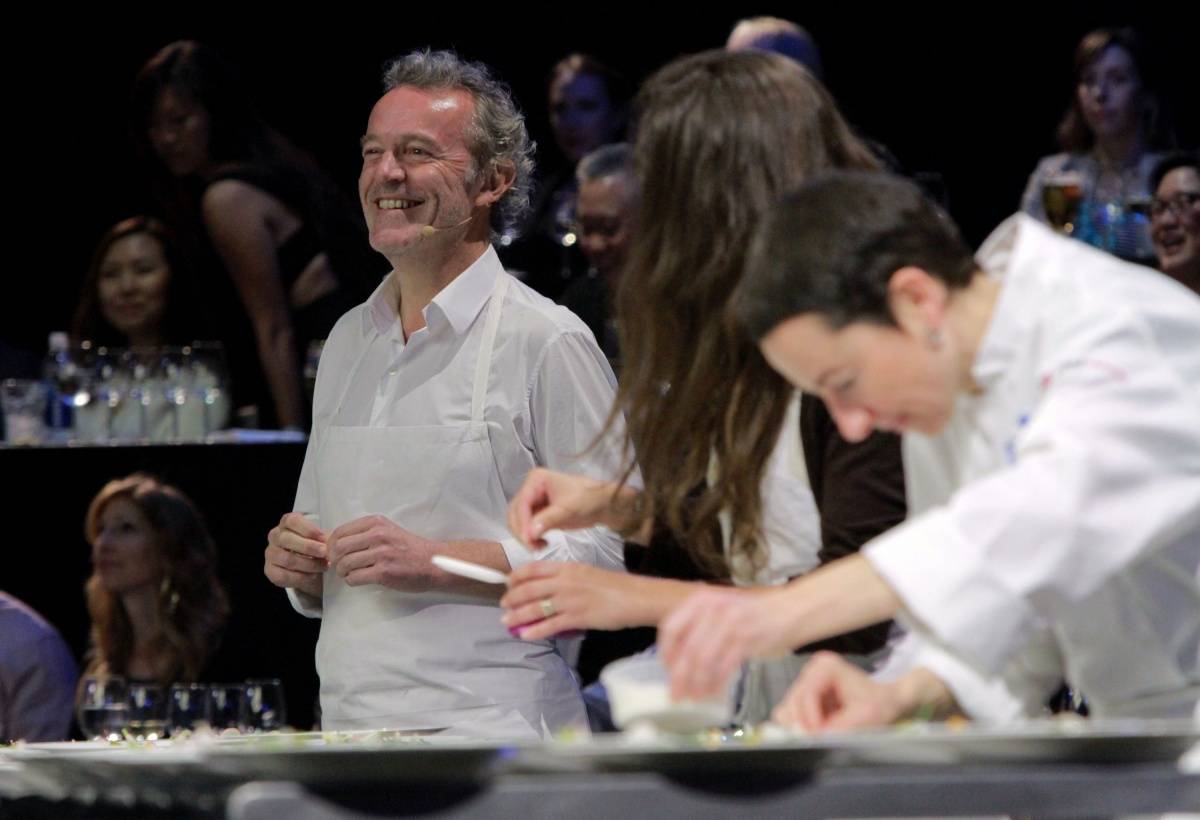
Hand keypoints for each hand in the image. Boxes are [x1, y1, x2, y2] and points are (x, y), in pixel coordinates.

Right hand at [264, 512, 327, 599]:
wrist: (309, 567)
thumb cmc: (315, 547)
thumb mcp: (320, 538)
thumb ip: (323, 538)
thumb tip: (330, 542)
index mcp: (287, 523)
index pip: (292, 521)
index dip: (308, 529)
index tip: (323, 537)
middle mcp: (275, 536)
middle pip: (287, 539)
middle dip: (309, 547)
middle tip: (324, 553)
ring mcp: (271, 554)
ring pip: (287, 559)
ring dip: (309, 564)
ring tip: (324, 566)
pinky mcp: (270, 571)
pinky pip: (284, 576)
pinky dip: (302, 577)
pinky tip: (313, 576)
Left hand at [327, 515, 439, 590]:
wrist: (432, 563)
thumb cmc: (408, 548)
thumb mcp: (387, 530)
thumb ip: (364, 533)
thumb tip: (333, 541)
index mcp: (376, 523)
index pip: (340, 532)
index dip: (331, 545)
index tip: (335, 553)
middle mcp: (378, 535)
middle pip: (339, 548)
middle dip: (335, 559)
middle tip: (340, 566)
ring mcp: (381, 554)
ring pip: (345, 564)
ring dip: (343, 572)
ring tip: (350, 573)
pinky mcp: (384, 572)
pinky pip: (354, 578)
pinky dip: (352, 581)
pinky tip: (359, 579)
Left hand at [499, 562, 644, 639]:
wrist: (635, 597)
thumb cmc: (615, 586)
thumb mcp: (587, 573)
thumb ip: (567, 578)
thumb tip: (549, 589)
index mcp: (568, 568)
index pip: (533, 568)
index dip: (516, 576)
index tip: (508, 582)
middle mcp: (565, 582)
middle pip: (529, 589)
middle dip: (512, 598)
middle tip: (503, 605)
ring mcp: (570, 600)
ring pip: (535, 608)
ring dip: (517, 616)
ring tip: (507, 622)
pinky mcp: (577, 618)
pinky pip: (550, 625)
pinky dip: (535, 631)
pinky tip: (525, 635)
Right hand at [507, 468, 632, 548]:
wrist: (601, 505)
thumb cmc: (589, 499)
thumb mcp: (568, 508)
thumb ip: (548, 519)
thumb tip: (530, 532)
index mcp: (536, 479)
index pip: (522, 503)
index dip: (523, 523)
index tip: (528, 540)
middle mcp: (531, 488)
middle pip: (515, 513)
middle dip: (521, 531)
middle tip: (532, 547)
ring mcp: (533, 501)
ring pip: (518, 522)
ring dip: (524, 536)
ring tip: (538, 546)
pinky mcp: (537, 514)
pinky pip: (526, 527)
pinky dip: (530, 537)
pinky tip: (541, 543)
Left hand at [659, 587, 793, 700]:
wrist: (792, 609)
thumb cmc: (755, 614)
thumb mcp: (721, 609)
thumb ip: (700, 626)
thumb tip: (677, 660)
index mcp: (701, 600)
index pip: (670, 628)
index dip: (665, 653)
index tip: (667, 671)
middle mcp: (713, 609)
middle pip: (686, 649)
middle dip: (678, 677)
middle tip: (676, 694)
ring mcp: (730, 623)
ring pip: (703, 661)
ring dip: (696, 684)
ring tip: (695, 697)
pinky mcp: (747, 639)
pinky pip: (723, 668)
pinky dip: (715, 684)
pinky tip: (713, 693)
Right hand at [772, 651, 909, 731]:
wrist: (886, 700)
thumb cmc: (879, 703)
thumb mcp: (866, 716)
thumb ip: (840, 728)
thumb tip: (817, 739)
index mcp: (825, 667)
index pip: (806, 694)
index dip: (811, 719)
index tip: (822, 736)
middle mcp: (811, 671)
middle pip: (792, 703)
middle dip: (805, 724)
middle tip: (821, 738)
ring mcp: (805, 683)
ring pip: (787, 711)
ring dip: (802, 727)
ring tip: (824, 733)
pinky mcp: (803, 697)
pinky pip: (789, 716)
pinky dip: (801, 727)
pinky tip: (819, 729)